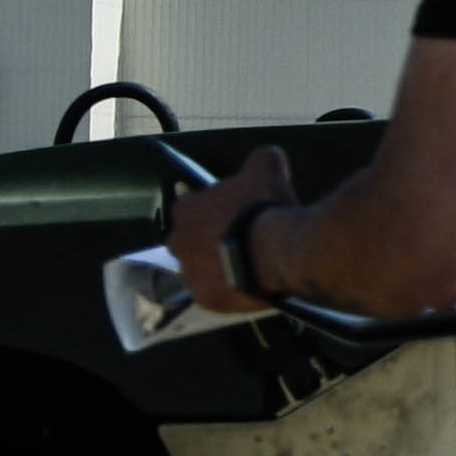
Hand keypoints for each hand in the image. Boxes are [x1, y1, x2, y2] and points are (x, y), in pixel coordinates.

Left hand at [172, 142, 294, 313]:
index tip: (236, 212)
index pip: (192, 207)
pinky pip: (216, 294)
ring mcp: (189, 274)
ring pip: (203, 270)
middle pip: (192, 241)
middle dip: (211, 241)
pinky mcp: (205, 300)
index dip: (216, 210)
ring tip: (251, 264)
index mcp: (185, 210)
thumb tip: (268, 156)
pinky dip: (230, 290)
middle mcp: (178, 243)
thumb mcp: (268, 167)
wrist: (278, 251)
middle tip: (243, 239)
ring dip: (220, 266)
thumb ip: (262, 158)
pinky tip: (251, 282)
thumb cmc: (264, 207)